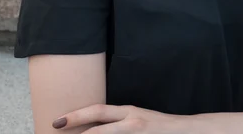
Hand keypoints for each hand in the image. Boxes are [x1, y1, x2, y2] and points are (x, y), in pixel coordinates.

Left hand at [52, 104, 184, 132]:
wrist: (187, 132)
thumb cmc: (159, 126)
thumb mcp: (138, 118)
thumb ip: (119, 121)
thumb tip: (95, 125)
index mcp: (128, 112)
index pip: (98, 111)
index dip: (76, 115)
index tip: (57, 120)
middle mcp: (131, 121)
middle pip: (98, 127)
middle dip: (75, 129)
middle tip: (55, 128)